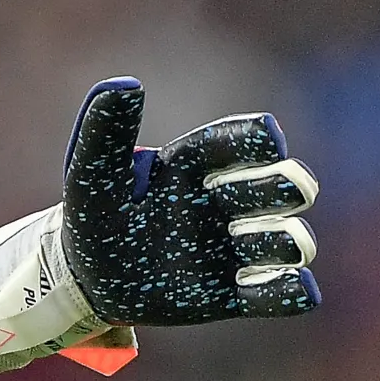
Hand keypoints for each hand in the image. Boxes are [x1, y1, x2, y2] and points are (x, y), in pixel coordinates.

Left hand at [59, 77, 320, 324]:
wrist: (85, 279)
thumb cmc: (93, 214)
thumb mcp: (93, 173)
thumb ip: (105, 130)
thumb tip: (126, 85)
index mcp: (198, 165)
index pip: (245, 140)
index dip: (261, 139)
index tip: (267, 140)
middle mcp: (226, 203)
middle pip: (285, 186)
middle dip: (287, 186)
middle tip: (262, 195)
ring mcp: (234, 249)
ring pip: (292, 242)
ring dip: (285, 241)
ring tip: (245, 243)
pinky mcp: (234, 295)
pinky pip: (285, 295)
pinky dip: (294, 292)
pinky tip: (291, 287)